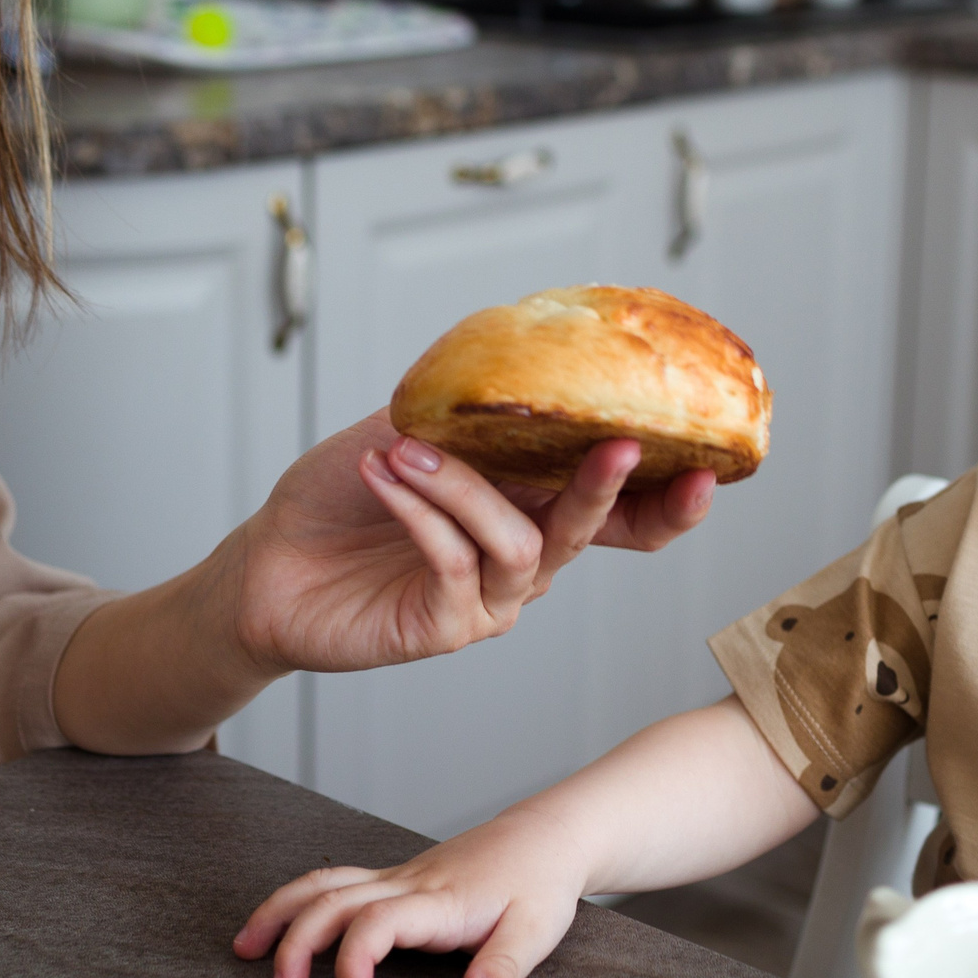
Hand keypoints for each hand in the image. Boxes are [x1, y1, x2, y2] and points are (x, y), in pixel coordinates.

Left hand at [227, 410, 715, 675]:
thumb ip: (469, 407)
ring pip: (518, 545)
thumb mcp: (411, 429)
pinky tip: (385, 477)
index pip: (624, 513)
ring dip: (463, 489)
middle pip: (593, 532)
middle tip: (619, 446)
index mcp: (531, 508)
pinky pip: (453, 565)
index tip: (708, 466)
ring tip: (406, 452)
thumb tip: (520, 350)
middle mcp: (523, 558)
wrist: (270, 561)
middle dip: (610, 488)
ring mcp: (488, 599)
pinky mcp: (443, 627)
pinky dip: (421, 513)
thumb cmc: (343, 494)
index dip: (670, 499)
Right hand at [234, 805, 587, 977]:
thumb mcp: (537, 931)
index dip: (355, 960)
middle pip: (332, 901)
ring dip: (280, 912)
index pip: (377, 922)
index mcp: (438, 900)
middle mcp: (407, 884)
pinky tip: (281, 925)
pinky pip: (333, 883)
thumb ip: (507, 967)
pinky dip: (297, 902)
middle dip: (296, 943)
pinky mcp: (394, 880)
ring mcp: (396, 878)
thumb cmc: (539, 886)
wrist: (543, 838)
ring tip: (245, 949)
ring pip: (323, 883)